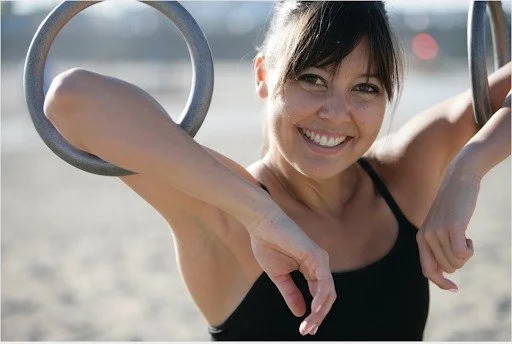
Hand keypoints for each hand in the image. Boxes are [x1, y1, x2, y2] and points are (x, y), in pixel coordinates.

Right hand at [248, 207, 335, 335]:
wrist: (261, 225)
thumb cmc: (268, 244)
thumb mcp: (279, 276)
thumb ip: (290, 293)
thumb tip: (300, 313)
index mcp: (311, 268)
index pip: (319, 295)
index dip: (315, 314)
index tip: (306, 329)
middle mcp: (319, 264)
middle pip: (327, 297)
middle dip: (319, 316)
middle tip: (307, 331)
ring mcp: (320, 260)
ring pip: (328, 292)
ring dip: (320, 312)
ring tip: (309, 325)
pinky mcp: (316, 256)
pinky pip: (324, 282)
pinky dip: (321, 297)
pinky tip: (315, 310)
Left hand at [416, 166, 478, 290]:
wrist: (458, 181)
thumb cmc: (452, 207)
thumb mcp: (440, 226)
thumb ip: (437, 246)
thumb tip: (443, 273)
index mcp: (420, 238)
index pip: (427, 271)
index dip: (440, 282)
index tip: (454, 288)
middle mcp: (425, 237)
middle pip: (447, 268)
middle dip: (459, 261)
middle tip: (462, 244)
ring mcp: (437, 232)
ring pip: (456, 262)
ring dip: (465, 254)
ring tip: (464, 237)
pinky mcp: (452, 227)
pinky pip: (463, 254)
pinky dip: (470, 250)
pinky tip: (469, 238)